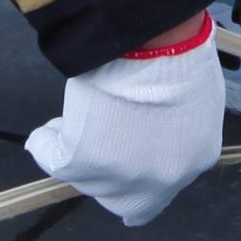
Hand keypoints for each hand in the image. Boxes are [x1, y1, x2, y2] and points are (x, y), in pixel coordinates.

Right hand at [28, 17, 224, 227]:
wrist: (153, 43)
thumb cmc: (178, 55)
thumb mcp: (195, 100)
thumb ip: (177, 130)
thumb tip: (154, 132)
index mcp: (195, 159)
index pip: (161, 194)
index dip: (138, 187)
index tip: (123, 178)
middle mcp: (160, 179)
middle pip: (120, 197)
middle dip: (106, 175)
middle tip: (94, 143)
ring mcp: (121, 176)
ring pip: (87, 179)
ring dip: (76, 151)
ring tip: (71, 119)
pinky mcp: (83, 164)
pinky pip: (53, 161)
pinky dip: (45, 144)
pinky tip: (45, 132)